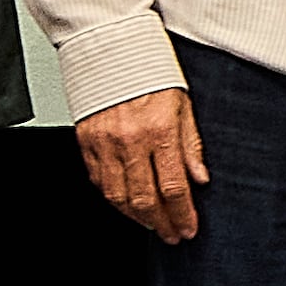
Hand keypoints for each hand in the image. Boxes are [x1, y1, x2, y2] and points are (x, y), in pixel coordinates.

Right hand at [81, 88, 205, 243]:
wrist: (112, 50)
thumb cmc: (151, 73)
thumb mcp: (183, 105)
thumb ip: (191, 146)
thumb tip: (200, 179)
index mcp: (158, 132)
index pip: (173, 188)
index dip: (182, 215)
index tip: (188, 228)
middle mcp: (129, 141)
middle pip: (144, 199)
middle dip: (161, 224)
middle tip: (172, 235)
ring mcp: (103, 144)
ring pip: (117, 197)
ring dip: (136, 217)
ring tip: (152, 224)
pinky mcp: (85, 142)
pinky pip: (98, 181)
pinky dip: (113, 198)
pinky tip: (126, 204)